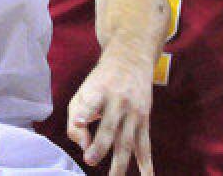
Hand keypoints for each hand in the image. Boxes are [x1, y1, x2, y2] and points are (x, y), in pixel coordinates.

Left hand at [66, 47, 153, 175]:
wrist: (132, 60)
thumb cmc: (101, 82)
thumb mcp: (83, 92)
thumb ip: (76, 119)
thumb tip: (84, 147)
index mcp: (100, 91)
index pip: (92, 102)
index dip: (85, 112)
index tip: (78, 121)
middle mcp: (118, 101)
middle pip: (110, 126)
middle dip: (100, 145)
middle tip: (89, 160)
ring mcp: (134, 112)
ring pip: (127, 140)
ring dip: (120, 162)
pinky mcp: (144, 120)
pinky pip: (145, 144)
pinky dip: (146, 162)